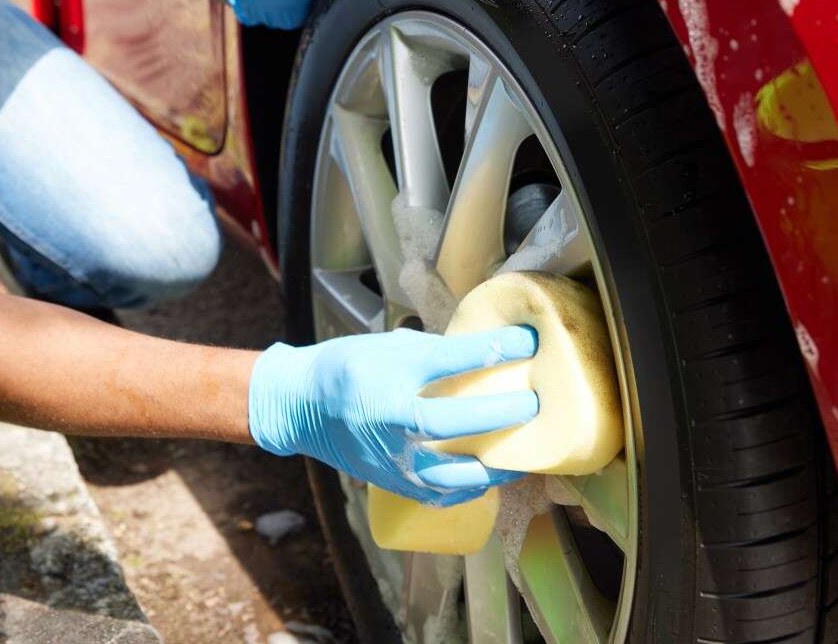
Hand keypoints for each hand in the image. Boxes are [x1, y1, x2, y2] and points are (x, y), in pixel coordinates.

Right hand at [247, 325, 540, 505]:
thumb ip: (436, 353)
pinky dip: (471, 488)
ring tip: (525, 452)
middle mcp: (390, 417)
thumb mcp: (389, 345)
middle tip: (536, 402)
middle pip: (455, 422)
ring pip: (451, 472)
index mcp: (390, 373)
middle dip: (502, 413)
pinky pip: (441, 494)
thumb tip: (487, 355)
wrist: (301, 406)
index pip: (453, 359)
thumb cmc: (348, 367)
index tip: (528, 343)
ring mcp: (391, 456)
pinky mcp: (393, 482)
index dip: (496, 349)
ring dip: (496, 464)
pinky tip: (492, 476)